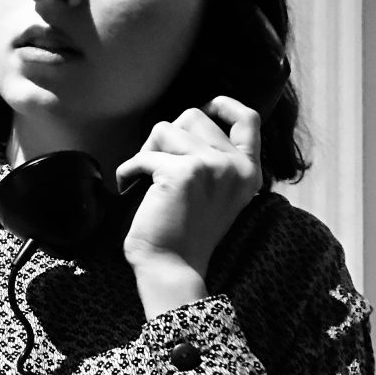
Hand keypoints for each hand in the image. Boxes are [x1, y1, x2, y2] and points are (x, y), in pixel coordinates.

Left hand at [115, 97, 262, 317]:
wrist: (174, 269)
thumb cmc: (184, 236)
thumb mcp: (214, 195)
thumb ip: (214, 162)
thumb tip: (187, 124)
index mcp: (248, 171)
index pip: (248, 119)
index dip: (224, 105)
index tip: (205, 107)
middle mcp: (235, 165)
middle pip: (194, 116)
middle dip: (166, 135)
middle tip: (154, 166)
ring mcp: (212, 166)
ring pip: (166, 128)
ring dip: (146, 150)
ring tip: (142, 178)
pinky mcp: (182, 172)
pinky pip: (143, 154)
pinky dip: (128, 170)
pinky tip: (127, 187)